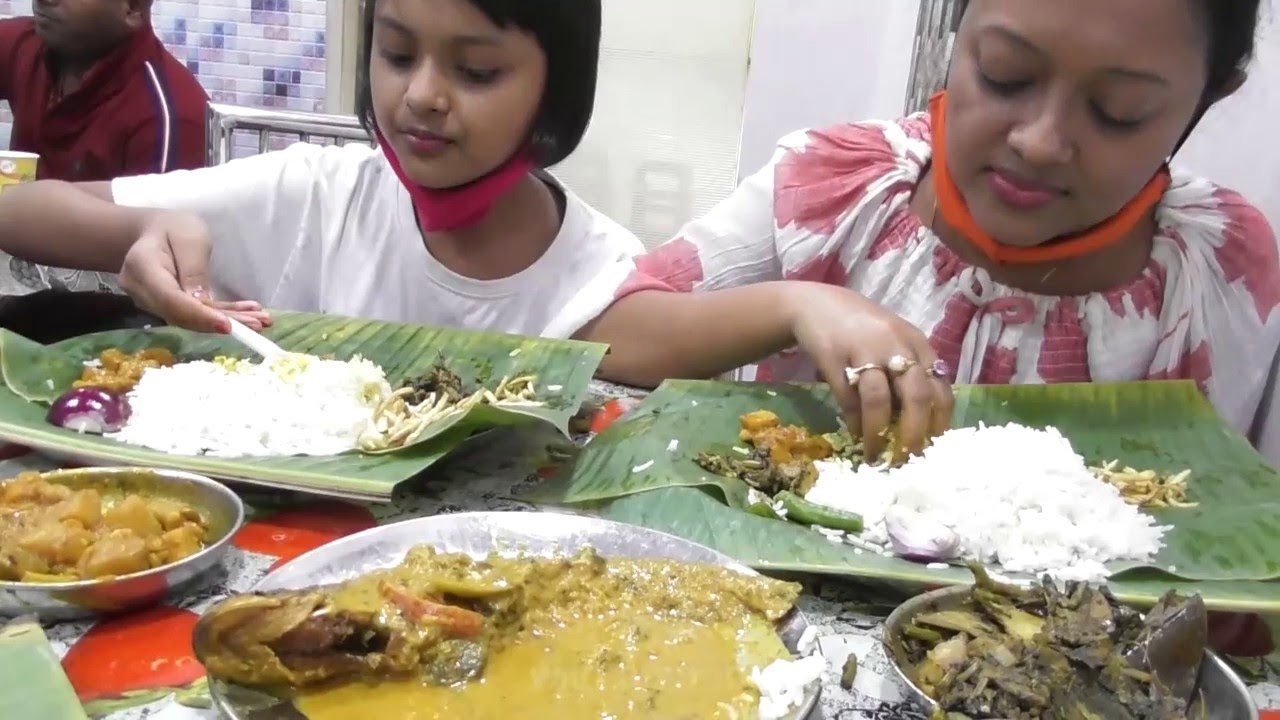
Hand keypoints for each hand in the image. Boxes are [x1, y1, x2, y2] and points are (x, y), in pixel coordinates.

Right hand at [118, 211, 271, 332]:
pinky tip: (250, 313)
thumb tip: (202, 303)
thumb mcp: (189, 238)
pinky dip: (225, 315)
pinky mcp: (169, 307)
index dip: (198, 315)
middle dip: (220, 322)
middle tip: (257, 324)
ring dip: (229, 320)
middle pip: (181, 314)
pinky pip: (198, 314)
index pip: (170, 299)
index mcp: (142, 267)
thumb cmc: (173, 228)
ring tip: (262, 320)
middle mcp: (142, 291)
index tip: (227, 326)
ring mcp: (153, 302)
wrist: (155, 231)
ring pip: (192, 318)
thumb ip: (194, 269)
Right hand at [784, 282, 952, 458]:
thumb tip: (920, 424)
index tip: (933, 447)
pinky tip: (856, 434)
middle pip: (915, 395)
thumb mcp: (895, 342)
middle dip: (913, 433)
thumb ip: (910, 373)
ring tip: (875, 455)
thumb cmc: (863, 329)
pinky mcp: (834, 358)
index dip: (939, 421)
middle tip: (907, 459)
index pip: (940, 386)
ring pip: (879, 400)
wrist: (816, 305)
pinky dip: (854, 422)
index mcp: (916, 343)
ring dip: (878, 433)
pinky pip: (848, 398)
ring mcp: (863, 350)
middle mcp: (895, 345)